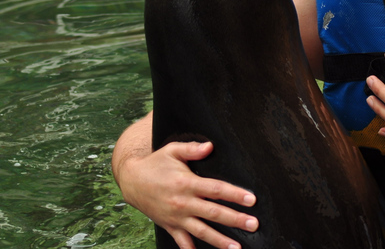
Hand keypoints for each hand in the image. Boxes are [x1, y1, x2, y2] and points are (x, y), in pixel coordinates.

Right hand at [118, 141, 257, 248]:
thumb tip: (210, 146)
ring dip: (219, 240)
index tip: (251, 200)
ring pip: (201, 231)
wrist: (131, 181)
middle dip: (235, 220)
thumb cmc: (156, 164)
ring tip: (236, 247)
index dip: (235, 194)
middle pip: (213, 213)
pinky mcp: (170, 226)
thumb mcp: (172, 150)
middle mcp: (183, 203)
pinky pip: (182, 242)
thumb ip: (192, 149)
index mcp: (186, 183)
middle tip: (254, 225)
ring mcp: (176, 217)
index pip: (216, 190)